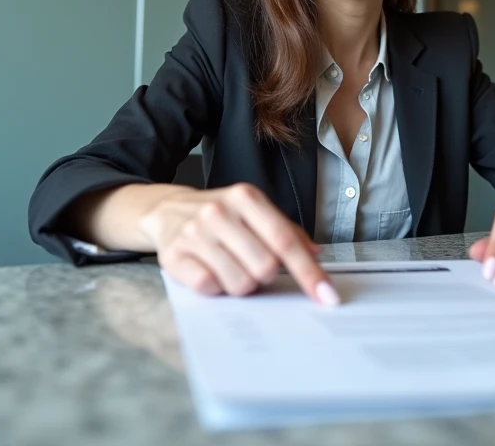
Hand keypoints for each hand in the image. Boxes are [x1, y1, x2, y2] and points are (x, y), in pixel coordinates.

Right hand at [141, 183, 338, 305]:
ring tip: (230, 266)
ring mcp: (195, 233)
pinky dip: (216, 287)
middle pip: (265, 267)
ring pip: (239, 283)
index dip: (308, 272)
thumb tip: (316, 255)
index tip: (326, 295)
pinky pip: (210, 288)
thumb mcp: (254, 211)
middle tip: (252, 264)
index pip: (285, 241)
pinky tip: (211, 270)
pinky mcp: (174, 256)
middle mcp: (219, 212)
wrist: (167, 209)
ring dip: (240, 284)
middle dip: (265, 275)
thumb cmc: (221, 215)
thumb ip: (287, 232)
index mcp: (246, 198)